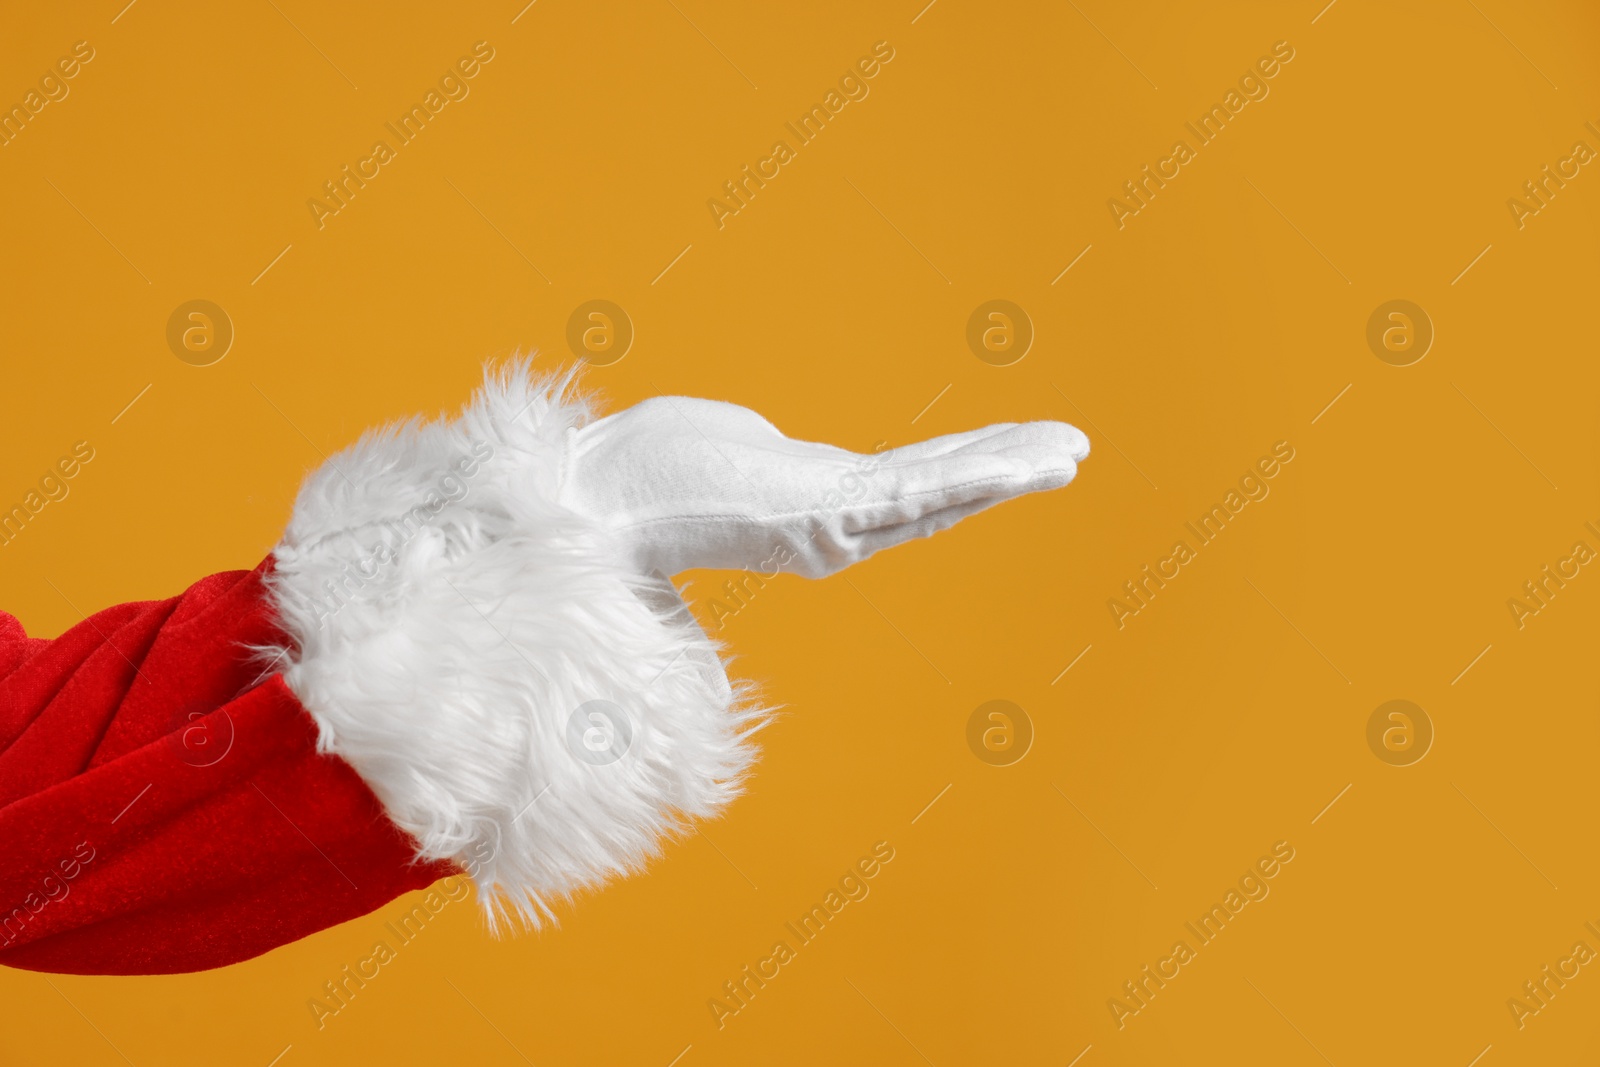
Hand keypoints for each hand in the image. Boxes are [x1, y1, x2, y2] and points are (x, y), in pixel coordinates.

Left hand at [558, 395, 1088, 578]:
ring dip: (1006, 471)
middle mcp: (829, 525)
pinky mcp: (813, 517)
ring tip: (1067, 451)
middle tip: (1073, 448)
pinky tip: (1013, 463)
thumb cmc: (643, 479)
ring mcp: (825, 524)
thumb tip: (773, 478)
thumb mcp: (724, 460)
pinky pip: (904, 496)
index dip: (969, 470)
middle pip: (938, 493)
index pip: (911, 488)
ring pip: (935, 495)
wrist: (589, 500)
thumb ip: (763, 480)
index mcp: (815, 510)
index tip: (1018, 449)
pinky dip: (965, 479)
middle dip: (1007, 468)